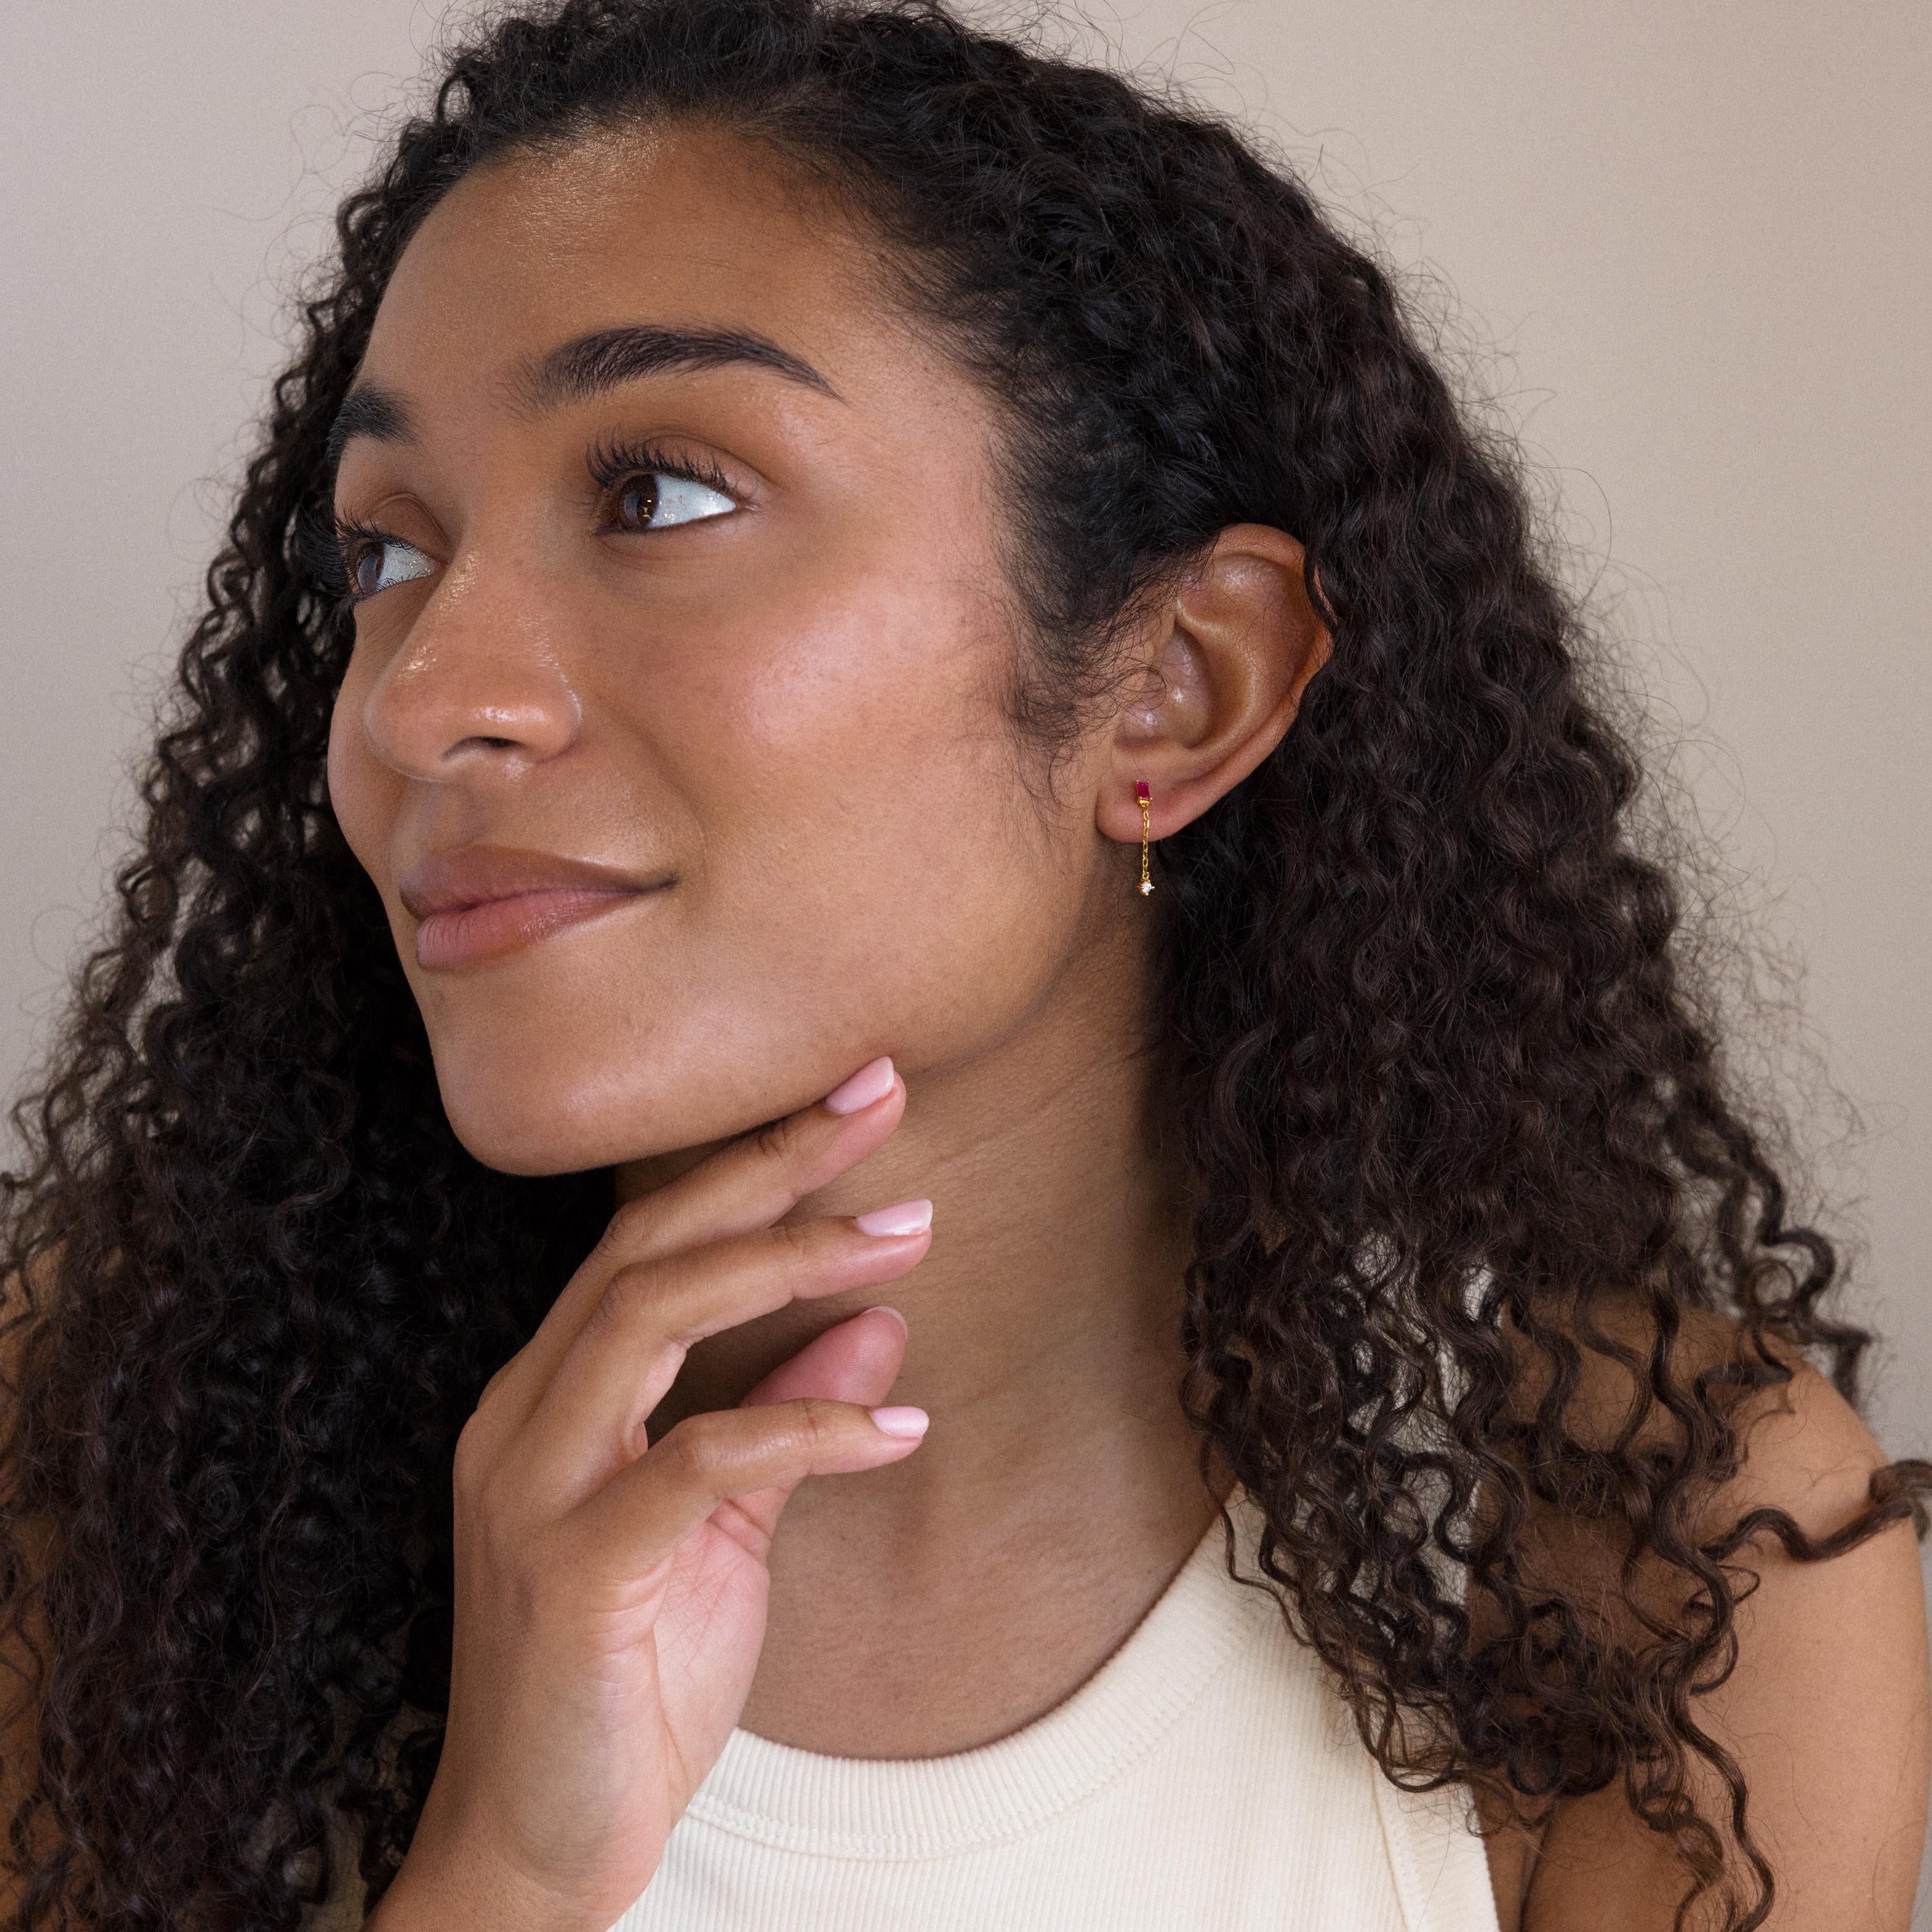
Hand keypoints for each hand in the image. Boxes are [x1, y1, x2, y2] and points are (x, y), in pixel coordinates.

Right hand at [377, 1054, 929, 1931]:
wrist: (538, 1851)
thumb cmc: (628, 1682)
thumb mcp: (727, 1534)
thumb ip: (787, 1421)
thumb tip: (877, 1320)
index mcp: (554, 1398)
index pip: (649, 1241)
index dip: (751, 1162)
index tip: (855, 1098)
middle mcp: (526, 1418)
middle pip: (644, 1245)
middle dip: (770, 1164)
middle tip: (882, 1096)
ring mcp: (535, 1488)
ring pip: (652, 1316)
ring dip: (791, 1260)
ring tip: (909, 1235)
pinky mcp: (571, 1568)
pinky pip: (699, 1460)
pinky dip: (807, 1427)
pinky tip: (901, 1426)